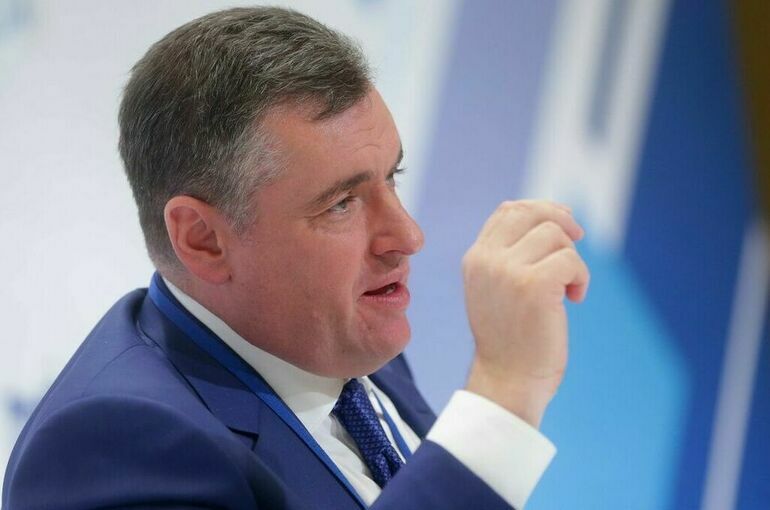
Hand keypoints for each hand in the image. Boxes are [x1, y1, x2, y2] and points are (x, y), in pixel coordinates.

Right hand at [463, 200, 589, 427]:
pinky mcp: (533, 285)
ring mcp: (507, 271)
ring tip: (568, 289)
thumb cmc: (510, 339)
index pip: (508, 210)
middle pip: (532, 213)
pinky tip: (574, 299)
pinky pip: (571, 260)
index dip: (541, 209)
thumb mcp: (497, 289)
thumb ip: (509, 255)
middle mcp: (486, 260)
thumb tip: (556, 216)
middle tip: (578, 242)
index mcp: (475, 259)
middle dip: (563, 222)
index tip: (564, 227)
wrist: (507, 381)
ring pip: (555, 235)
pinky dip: (581, 277)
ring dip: (572, 260)